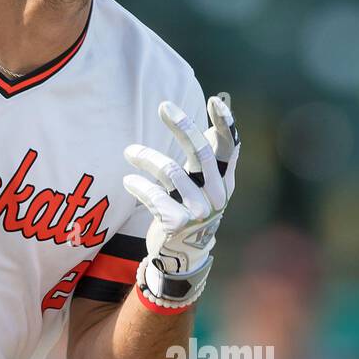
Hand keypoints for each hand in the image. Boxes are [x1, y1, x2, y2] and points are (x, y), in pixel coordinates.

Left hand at [123, 95, 240, 308]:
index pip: (230, 149)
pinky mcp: (177, 223)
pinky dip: (137, 184)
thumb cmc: (189, 212)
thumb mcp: (201, 187)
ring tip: (129, 151)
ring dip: (145, 156)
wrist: (181, 257)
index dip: (225, 124)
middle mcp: (215, 196)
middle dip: (183, 126)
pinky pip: (153, 195)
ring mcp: (198, 211)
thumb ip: (205, 161)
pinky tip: (128, 181)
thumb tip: (209, 124)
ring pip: (170, 170)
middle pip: (200, 153)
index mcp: (223, 183)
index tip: (215, 100)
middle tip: (164, 106)